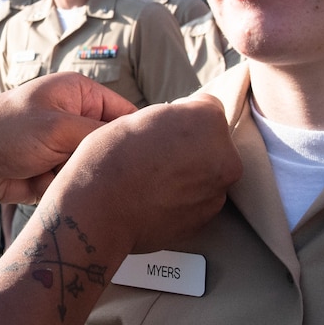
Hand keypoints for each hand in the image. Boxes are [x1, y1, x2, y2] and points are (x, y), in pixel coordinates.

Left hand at [0, 74, 135, 204]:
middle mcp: (77, 118)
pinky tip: (43, 182)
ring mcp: (66, 146)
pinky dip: (64, 186)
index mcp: (80, 94)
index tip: (145, 157)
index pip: (125, 112)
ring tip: (55, 172)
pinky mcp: (56, 171)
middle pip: (111, 145)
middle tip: (86, 167)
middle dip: (103, 160)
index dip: (136, 134)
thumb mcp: (56, 127)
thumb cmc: (5, 131)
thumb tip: (135, 141)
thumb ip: (98, 134)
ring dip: (79, 175)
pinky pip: (75, 183)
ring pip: (94, 168)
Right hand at [41, 95, 239, 255]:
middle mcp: (225, 156)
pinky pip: (199, 199)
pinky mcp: (206, 218)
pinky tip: (156, 198)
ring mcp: (217, 192)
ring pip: (208, 172)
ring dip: (190, 172)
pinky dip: (184, 197)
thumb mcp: (140, 116)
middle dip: (192, 145)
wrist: (99, 212)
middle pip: (213, 142)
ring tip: (153, 180)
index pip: (206, 106)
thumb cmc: (110, 159)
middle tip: (156, 155)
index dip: (182, 114)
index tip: (162, 127)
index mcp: (208, 121)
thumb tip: (179, 128)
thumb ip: (172, 118)